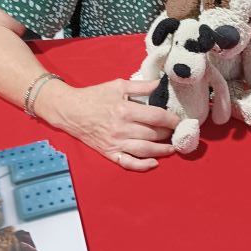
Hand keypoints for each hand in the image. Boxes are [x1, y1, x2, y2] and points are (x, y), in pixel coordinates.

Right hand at [39, 78, 178, 171]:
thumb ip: (140, 86)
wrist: (70, 110)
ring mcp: (115, 143)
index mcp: (125, 110)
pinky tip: (154, 163)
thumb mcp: (118, 85)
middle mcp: (122, 129)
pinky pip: (128, 163)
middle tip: (177, 132)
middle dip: (169, 134)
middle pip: (154, 134)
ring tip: (172, 147)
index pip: (157, 117)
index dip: (172, 120)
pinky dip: (142, 166)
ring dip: (162, 151)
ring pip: (145, 150)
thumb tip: (160, 84)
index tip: (180, 120)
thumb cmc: (94, 96)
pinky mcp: (109, 153)